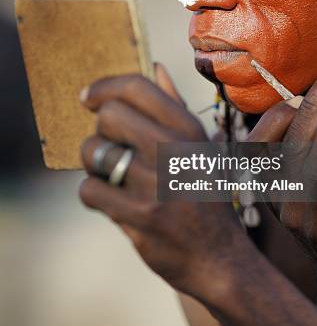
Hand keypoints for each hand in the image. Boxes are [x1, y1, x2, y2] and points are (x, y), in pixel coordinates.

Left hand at [79, 64, 249, 298]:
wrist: (220, 259)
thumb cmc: (206, 197)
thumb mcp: (202, 148)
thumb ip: (176, 106)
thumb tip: (155, 67)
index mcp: (188, 129)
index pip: (136, 87)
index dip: (103, 87)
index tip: (88, 98)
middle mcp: (174, 150)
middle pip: (109, 116)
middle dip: (100, 133)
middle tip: (110, 149)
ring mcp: (157, 183)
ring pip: (94, 152)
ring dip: (95, 165)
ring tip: (113, 177)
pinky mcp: (140, 216)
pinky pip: (90, 190)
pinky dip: (94, 195)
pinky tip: (113, 202)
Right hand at [248, 69, 316, 325]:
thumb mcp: (307, 183)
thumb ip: (302, 150)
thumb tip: (309, 102)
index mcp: (271, 187)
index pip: (256, 146)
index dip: (275, 117)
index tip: (299, 94)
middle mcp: (283, 202)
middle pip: (288, 148)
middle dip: (307, 109)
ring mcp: (310, 219)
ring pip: (312, 167)